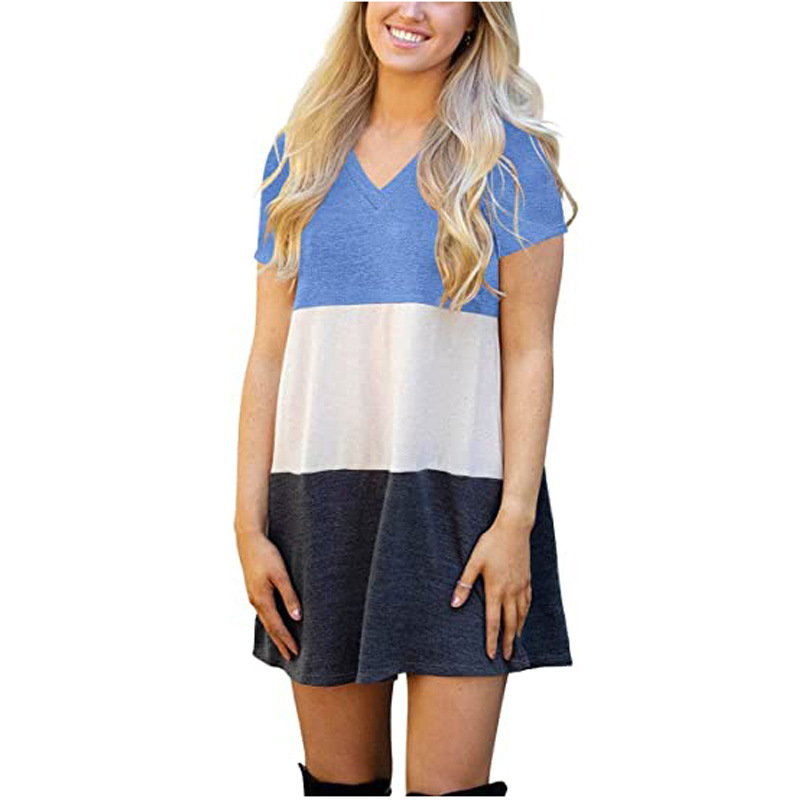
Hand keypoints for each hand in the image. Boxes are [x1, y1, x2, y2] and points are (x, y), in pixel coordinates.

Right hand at [236, 525, 301, 660]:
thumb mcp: (281, 574)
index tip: (296, 652)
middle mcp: (256, 601)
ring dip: (275, 634)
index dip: (287, 640)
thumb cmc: (266, 554)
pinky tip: (274, 623)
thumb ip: (289, 595)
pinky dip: (271, 622)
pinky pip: (264, 612)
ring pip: (266, 621)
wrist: (248, 540)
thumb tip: (297, 617)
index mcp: (262, 599)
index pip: (277, 626)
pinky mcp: (254, 590)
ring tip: (284, 645)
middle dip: (281, 643)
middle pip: (270, 628)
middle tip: (291, 657)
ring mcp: (253, 596)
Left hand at [450, 518, 532, 660]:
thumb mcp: (474, 562)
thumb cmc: (491, 543)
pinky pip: (528, 602)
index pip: (494, 622)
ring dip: (518, 631)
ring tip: (515, 643)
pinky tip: (523, 618)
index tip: (491, 655)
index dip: (492, 640)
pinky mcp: (527, 579)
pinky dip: (525, 614)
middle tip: (507, 657)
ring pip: (521, 615)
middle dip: (508, 642)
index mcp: (496, 589)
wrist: (514, 528)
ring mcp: (521, 586)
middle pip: (511, 623)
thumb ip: (465, 584)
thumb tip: (454, 603)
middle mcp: (511, 591)